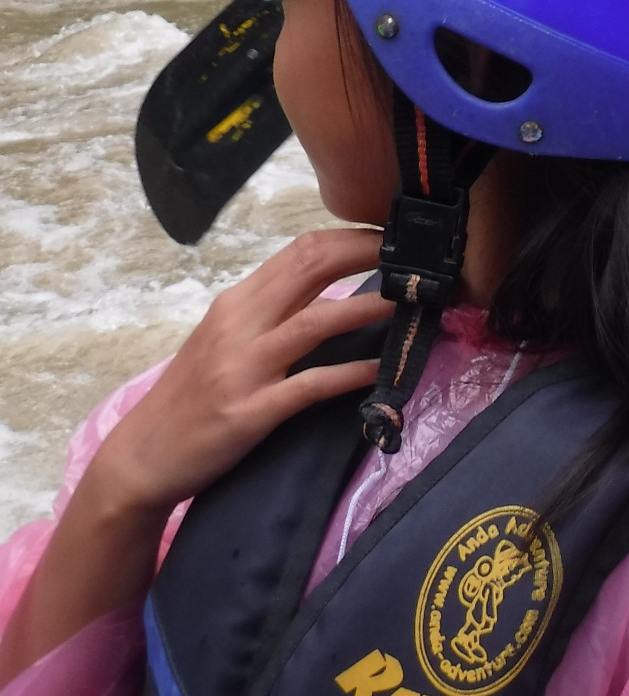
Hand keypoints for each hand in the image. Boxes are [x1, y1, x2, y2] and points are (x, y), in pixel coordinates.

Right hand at [0, 230, 387, 686]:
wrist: (141, 457)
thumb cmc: (194, 394)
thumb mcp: (229, 338)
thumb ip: (276, 310)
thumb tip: (339, 285)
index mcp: (238, 301)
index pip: (302, 249)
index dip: (356, 237)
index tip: (399, 239)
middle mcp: (239, 324)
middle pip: (312, 268)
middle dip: (372, 255)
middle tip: (421, 259)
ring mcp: (243, 368)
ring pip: (317, 321)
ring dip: (370, 306)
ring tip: (413, 301)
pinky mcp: (249, 412)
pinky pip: (310, 385)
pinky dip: (351, 373)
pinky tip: (382, 368)